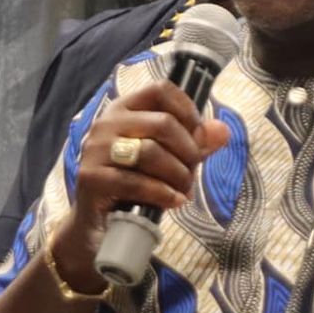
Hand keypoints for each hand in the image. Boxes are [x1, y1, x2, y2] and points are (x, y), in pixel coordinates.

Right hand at [50, 82, 231, 291]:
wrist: (100, 222)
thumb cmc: (136, 184)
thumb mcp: (169, 160)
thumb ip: (195, 143)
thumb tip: (222, 131)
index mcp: (124, 109)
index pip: (161, 90)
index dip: (188, 111)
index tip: (198, 137)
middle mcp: (106, 123)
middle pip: (162, 123)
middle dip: (188, 151)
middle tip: (192, 172)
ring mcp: (95, 150)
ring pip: (151, 152)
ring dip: (178, 174)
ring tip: (184, 190)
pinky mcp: (91, 178)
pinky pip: (137, 182)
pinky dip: (162, 193)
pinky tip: (173, 201)